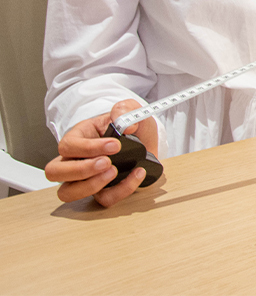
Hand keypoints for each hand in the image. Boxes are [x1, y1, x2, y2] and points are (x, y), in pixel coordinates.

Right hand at [44, 99, 158, 206]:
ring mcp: (86, 179)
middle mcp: (75, 160)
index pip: (68, 146)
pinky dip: (121, 190)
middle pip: (55, 172)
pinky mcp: (102, 191)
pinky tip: (137, 174)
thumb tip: (127, 126)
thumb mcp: (129, 110)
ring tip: (115, 172)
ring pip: (69, 193)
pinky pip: (103, 199)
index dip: (88, 148)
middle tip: (107, 163)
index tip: (115, 145)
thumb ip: (125, 109)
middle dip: (81, 170)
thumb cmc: (130, 126)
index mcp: (78, 137)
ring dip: (90, 186)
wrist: (146, 141)